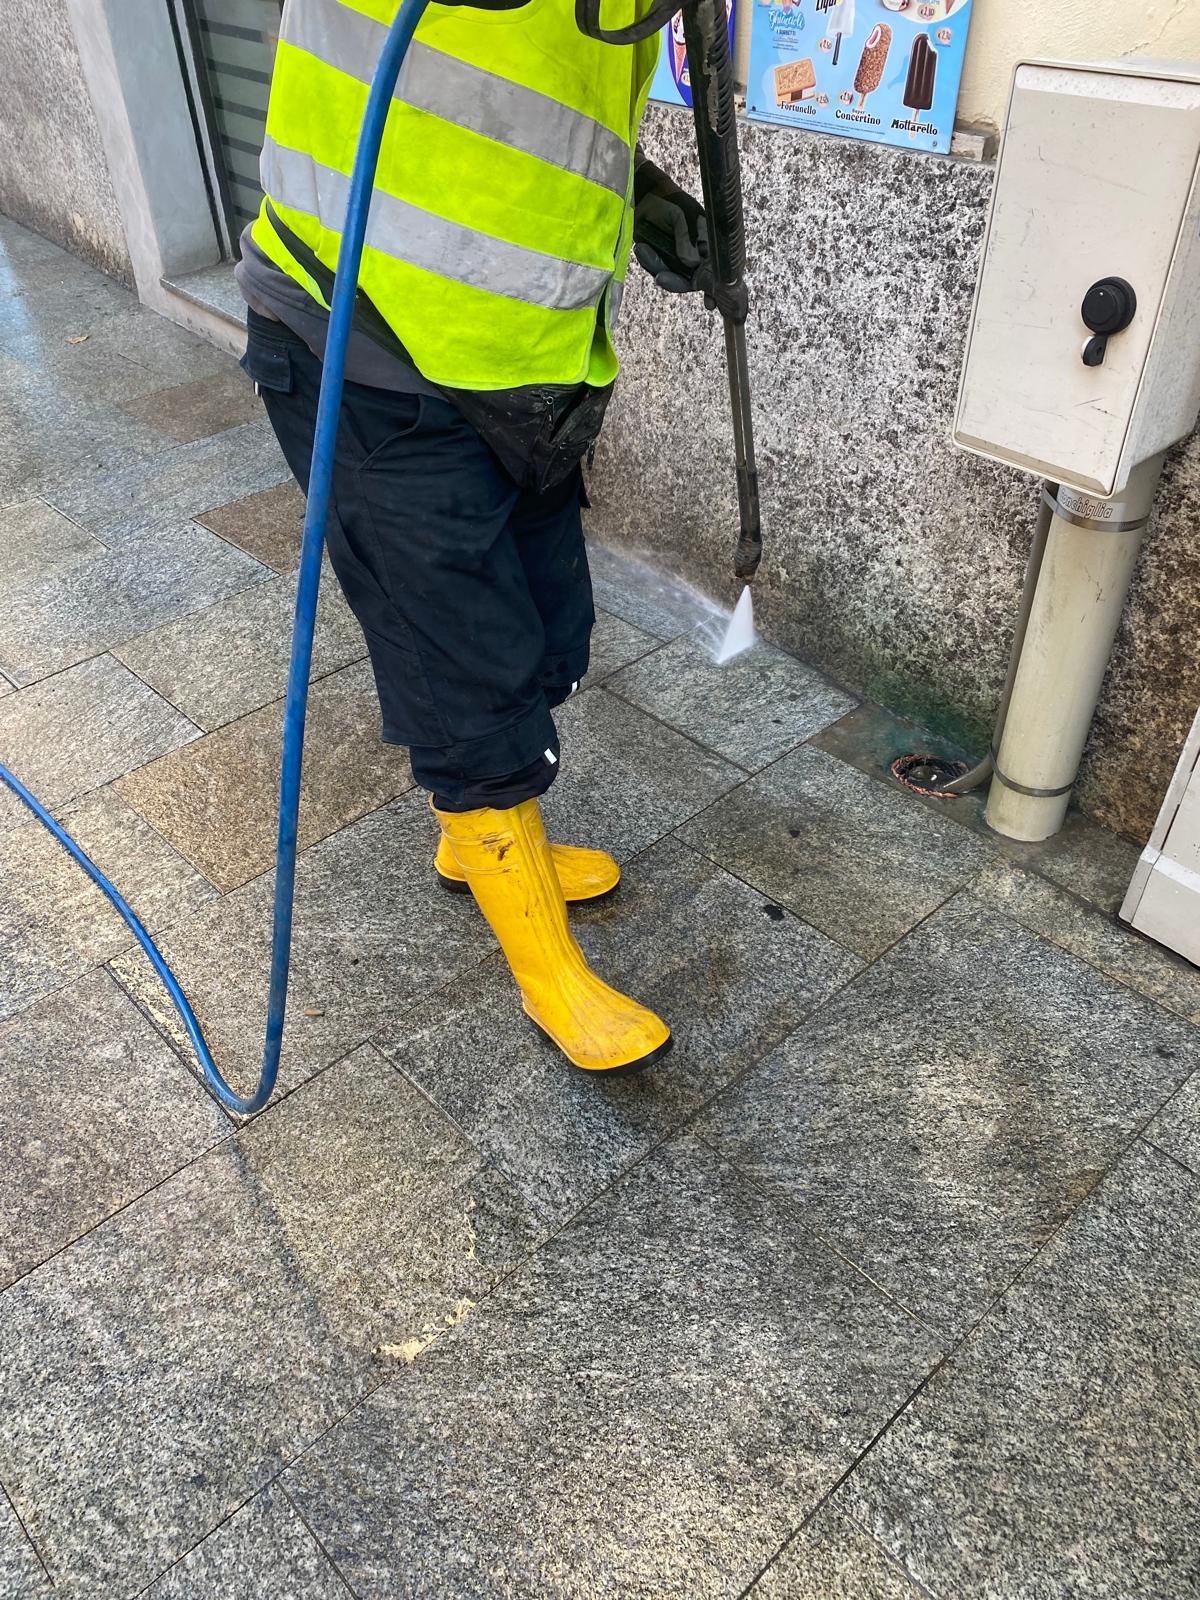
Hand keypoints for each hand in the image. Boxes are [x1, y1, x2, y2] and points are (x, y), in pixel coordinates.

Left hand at [631, 158, 746, 320]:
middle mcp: (696, 255)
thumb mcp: (681, 215)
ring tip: (644, 250)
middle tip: (661, 277)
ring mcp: (678, 260)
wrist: (643, 196)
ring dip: (658, 267)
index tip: (710, 302)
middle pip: (692, 280)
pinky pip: (658, 270)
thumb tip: (691, 263)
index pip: (716, 270)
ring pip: (673, 277)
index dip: (714, 288)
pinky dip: (650, 263)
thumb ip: (687, 238)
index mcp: (709, 243)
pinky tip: (642, 249)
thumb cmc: (668, 201)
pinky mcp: (661, 261)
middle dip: (676, 282)